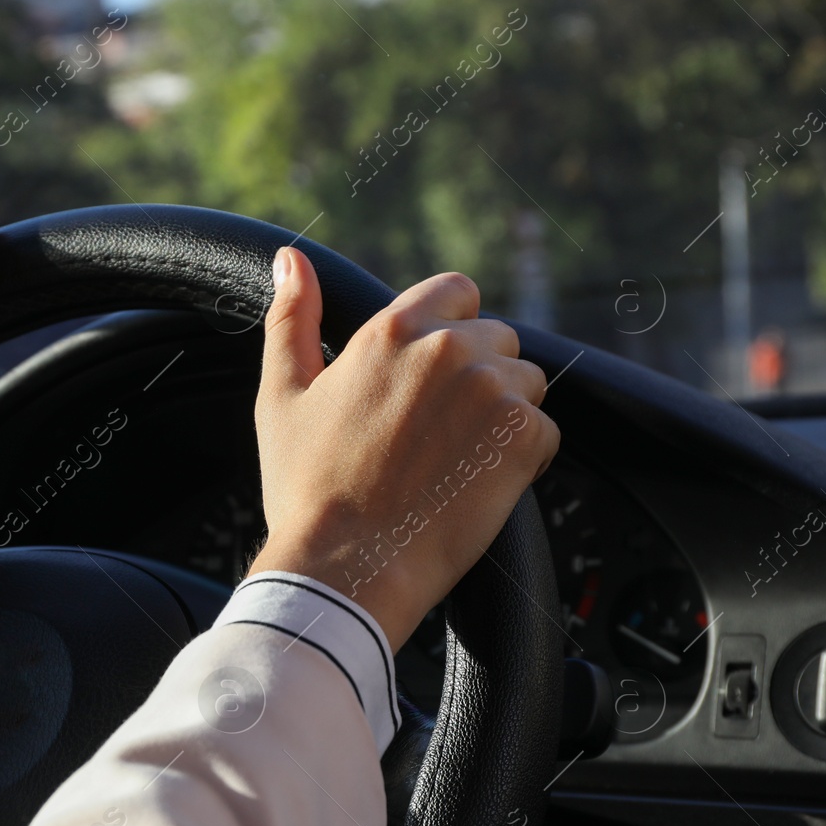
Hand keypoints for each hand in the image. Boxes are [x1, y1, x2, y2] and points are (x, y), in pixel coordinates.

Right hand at [247, 248, 558, 649]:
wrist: (345, 565)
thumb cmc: (307, 488)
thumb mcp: (282, 396)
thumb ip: (291, 319)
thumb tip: (290, 260)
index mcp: (392, 329)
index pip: (457, 291)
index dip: (446, 331)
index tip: (426, 380)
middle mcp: (449, 347)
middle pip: (496, 338)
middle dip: (475, 378)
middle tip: (431, 435)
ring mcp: (492, 390)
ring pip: (525, 384)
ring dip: (501, 416)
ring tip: (451, 462)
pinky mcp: (523, 437)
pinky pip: (544, 432)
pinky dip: (520, 459)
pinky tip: (473, 485)